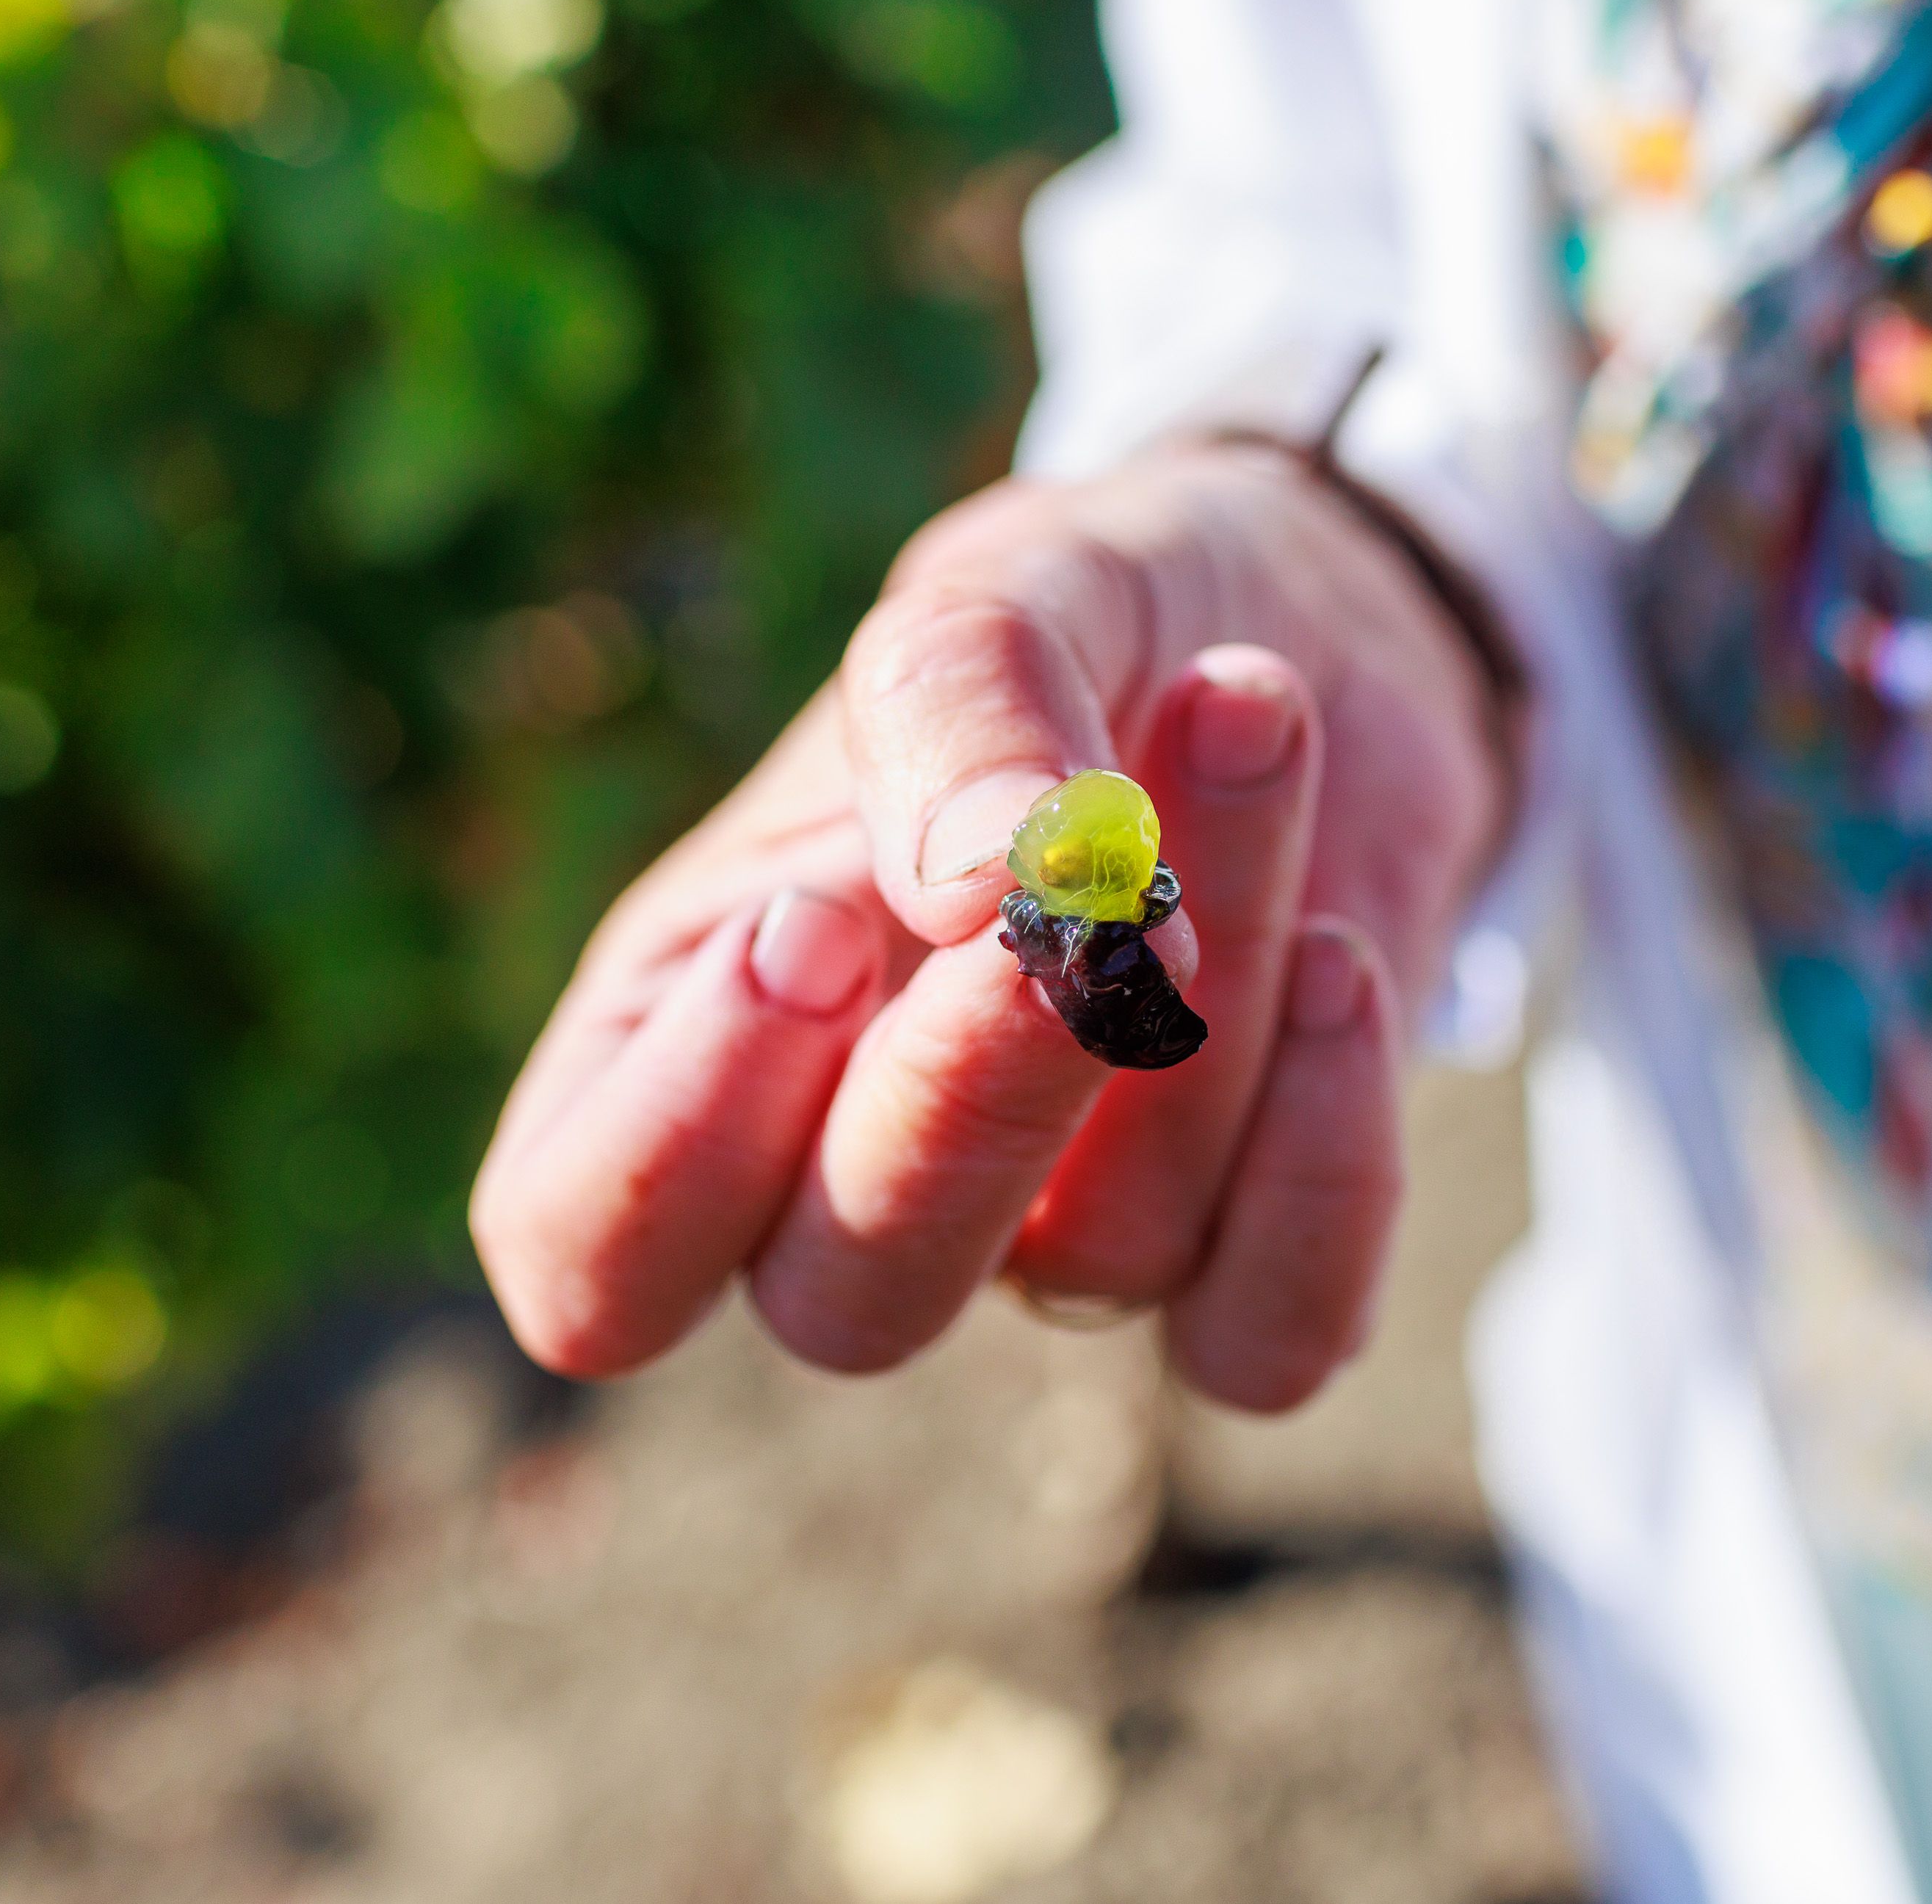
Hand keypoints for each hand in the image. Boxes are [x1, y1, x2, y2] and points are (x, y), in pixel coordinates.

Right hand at [469, 442, 1508, 1409]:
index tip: (809, 917)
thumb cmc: (1082, 625)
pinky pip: (1269, 1337)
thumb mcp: (997, 594)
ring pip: (1107, 1256)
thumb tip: (983, 881)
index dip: (677, 1140)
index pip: (586, 1244)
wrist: (1311, 629)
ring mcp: (1048, 1241)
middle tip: (1089, 876)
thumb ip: (955, 699)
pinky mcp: (1243, 1255)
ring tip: (1249, 704)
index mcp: (694, 1040)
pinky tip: (1346, 956)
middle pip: (849, 1305)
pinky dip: (1329, 1163)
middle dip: (974, 1097)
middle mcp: (850, 1181)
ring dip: (1209, 987)